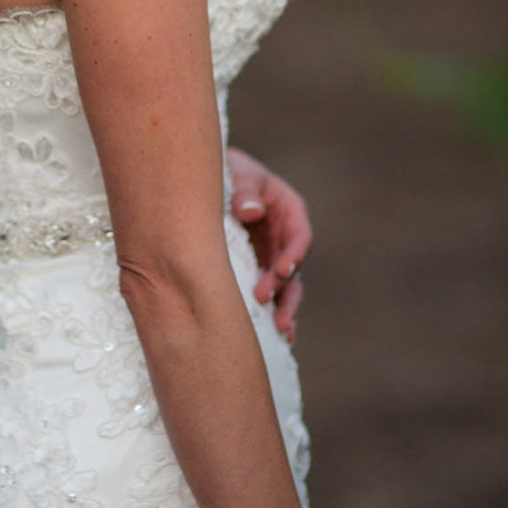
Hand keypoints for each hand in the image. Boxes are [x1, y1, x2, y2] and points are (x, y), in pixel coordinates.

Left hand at [226, 147, 310, 343]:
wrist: (207, 179)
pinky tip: (271, 336)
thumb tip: (251, 211)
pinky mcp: (256, 268)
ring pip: (284, 286)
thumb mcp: (237, 173)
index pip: (300, 235)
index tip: (282, 269)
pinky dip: (269, 311)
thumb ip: (244, 190)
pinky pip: (267, 291)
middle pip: (293, 266)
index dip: (294, 254)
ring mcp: (271, 254)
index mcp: (288, 209)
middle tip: (265, 300)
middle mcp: (285, 236)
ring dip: (283, 306)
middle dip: (284, 287)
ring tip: (280, 330)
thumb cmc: (227, 171)